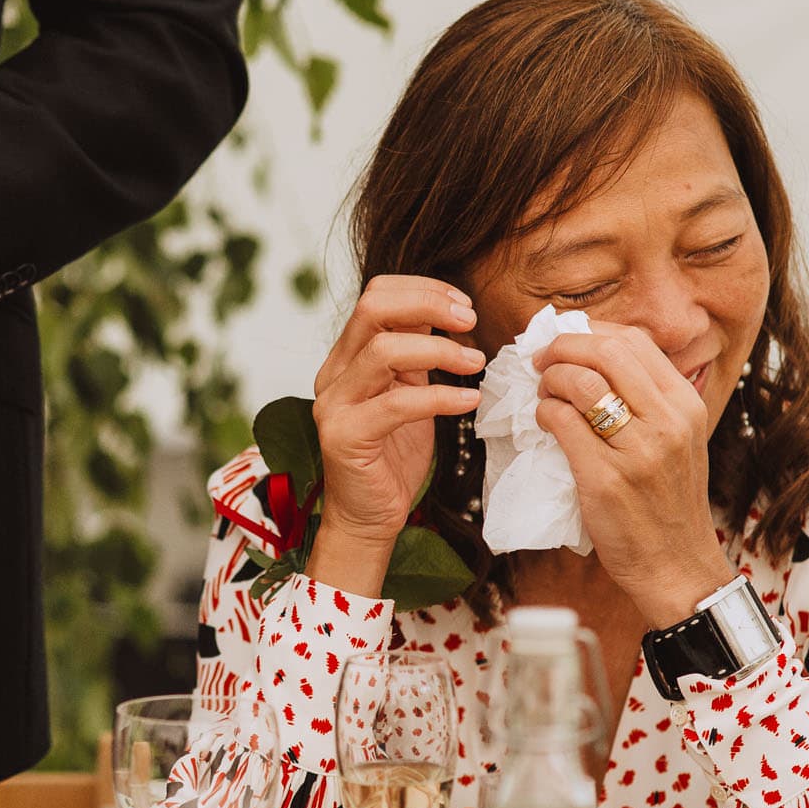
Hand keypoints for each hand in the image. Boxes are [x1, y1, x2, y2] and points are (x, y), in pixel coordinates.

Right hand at [304, 276, 482, 596]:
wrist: (368, 517)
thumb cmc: (392, 457)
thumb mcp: (407, 392)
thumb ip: (416, 355)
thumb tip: (449, 314)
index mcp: (346, 357)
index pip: (375, 295)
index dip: (423, 290)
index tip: (464, 307)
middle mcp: (333, 374)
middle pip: (373, 308)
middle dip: (428, 305)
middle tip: (471, 321)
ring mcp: (334, 405)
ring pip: (384, 351)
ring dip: (440, 350)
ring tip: (475, 363)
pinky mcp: (346, 437)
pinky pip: (396, 404)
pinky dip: (440, 396)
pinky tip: (469, 400)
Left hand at [531, 321, 733, 626]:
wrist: (677, 566)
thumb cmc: (669, 502)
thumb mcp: (679, 441)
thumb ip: (649, 400)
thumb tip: (594, 357)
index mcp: (686, 404)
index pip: (635, 341)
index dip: (590, 332)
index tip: (566, 341)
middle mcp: (668, 421)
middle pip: (607, 350)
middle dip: (562, 346)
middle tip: (540, 360)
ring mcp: (638, 450)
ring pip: (580, 381)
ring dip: (549, 379)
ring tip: (542, 393)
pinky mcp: (605, 478)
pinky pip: (561, 422)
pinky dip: (543, 412)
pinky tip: (543, 422)